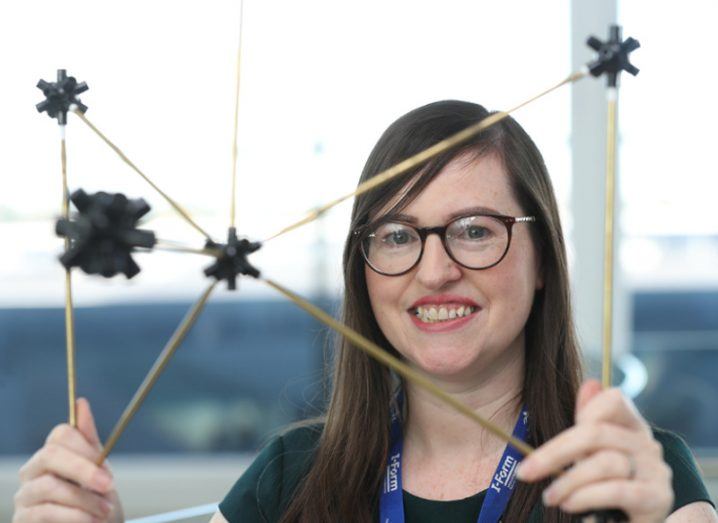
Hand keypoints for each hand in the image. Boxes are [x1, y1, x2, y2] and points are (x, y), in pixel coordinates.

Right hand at [13, 398, 123, 522]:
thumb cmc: (94, 497)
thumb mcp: (97, 468)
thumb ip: (88, 439)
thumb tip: (81, 402)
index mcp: (52, 452)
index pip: (61, 434)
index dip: (85, 447)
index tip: (106, 464)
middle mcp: (32, 470)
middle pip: (50, 455)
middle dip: (83, 470)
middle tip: (109, 485)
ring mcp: (24, 495)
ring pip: (51, 486)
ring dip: (84, 499)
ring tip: (105, 510)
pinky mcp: (23, 519)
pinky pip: (45, 512)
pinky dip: (74, 516)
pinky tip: (91, 521)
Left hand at [516, 380, 672, 522]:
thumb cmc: (606, 484)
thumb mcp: (592, 451)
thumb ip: (588, 420)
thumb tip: (590, 383)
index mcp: (632, 426)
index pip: (613, 399)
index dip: (584, 411)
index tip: (557, 437)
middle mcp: (647, 443)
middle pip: (596, 433)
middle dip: (554, 452)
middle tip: (526, 472)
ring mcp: (655, 470)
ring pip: (605, 463)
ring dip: (568, 481)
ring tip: (550, 497)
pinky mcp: (657, 498)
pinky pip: (617, 490)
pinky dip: (586, 496)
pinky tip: (569, 504)